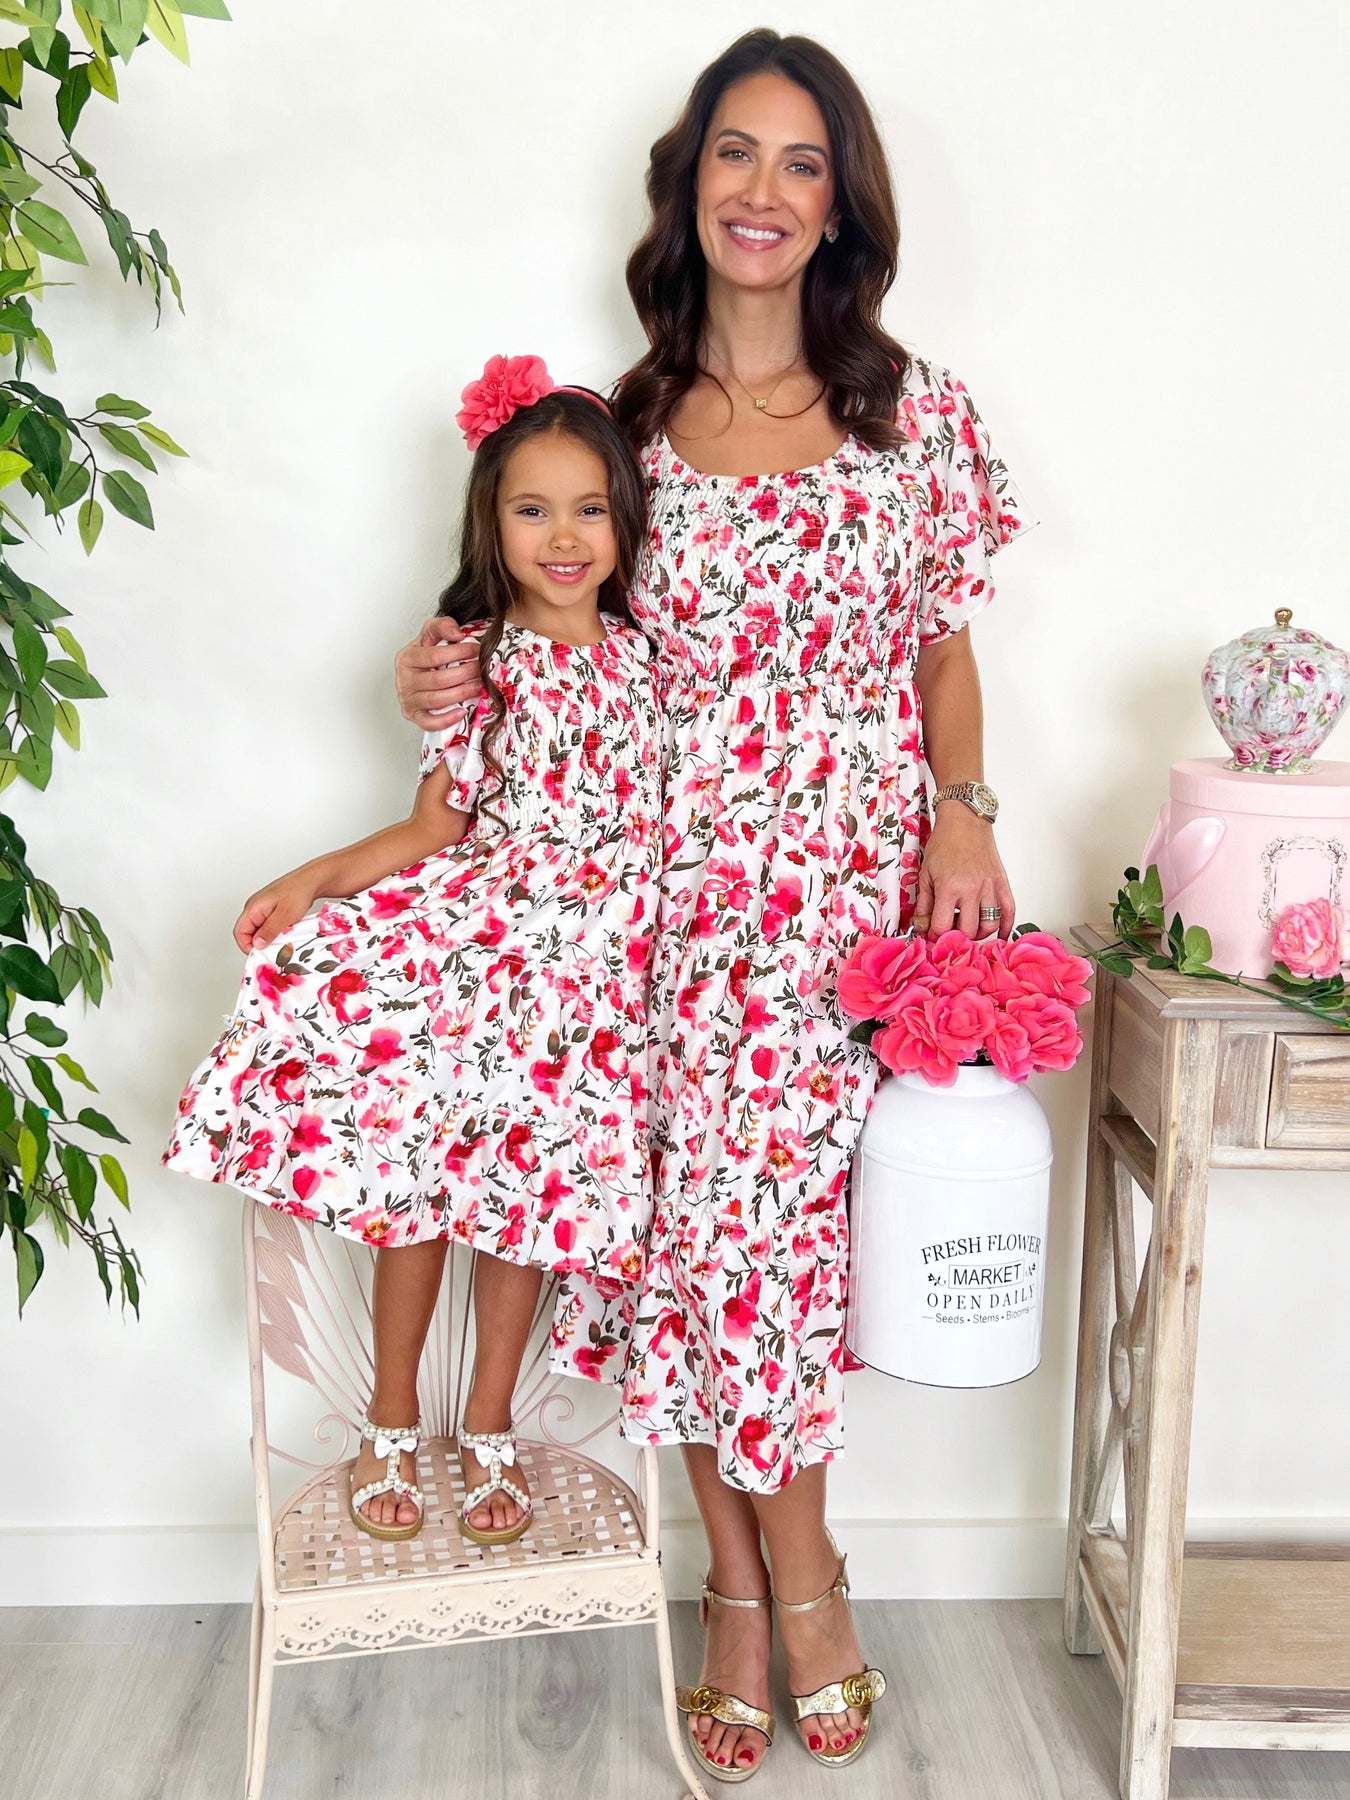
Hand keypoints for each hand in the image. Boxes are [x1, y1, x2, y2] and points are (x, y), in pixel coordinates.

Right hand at [234, 875, 318, 952]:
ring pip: (259, 930)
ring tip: (281, 941)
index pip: (239, 932)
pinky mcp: (272, 910)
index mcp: (253, 908)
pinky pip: (268, 926)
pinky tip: (285, 934)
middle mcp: (255, 908)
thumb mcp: (284, 915)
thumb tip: (257, 944)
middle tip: (273, 949)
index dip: (247, 946)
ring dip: (269, 938)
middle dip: (259, 943)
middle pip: (248, 933)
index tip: (261, 954)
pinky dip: (275, 933)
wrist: (312, 880)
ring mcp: (263, 909)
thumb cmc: (298, 892)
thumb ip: (269, 931)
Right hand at [396, 617, 483, 729]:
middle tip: (482, 669)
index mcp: (406, 658)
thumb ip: (442, 626)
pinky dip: (446, 719)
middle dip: (465, 674)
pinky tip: (461, 712)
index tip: (476, 650)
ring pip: (436, 700)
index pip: (434, 657)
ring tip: (478, 686)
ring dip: (462, 694)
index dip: (458, 653)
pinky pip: (429, 722)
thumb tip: (457, 634)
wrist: (417, 672)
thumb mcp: (431, 635)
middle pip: (438, 680)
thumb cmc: (426, 656)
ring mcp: (408, 700)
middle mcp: (404, 680)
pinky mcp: (414, 716)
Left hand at [913, 808, 1014, 940]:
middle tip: (951, 930)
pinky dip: (1006, 927)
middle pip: (968, 931)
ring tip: (969, 928)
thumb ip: (924, 903)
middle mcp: (972, 889)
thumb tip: (922, 926)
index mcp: (950, 887)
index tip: (933, 935)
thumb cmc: (944, 843)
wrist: (965, 822)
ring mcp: (990, 887)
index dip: (935, 936)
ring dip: (978, 933)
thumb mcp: (925, 874)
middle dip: (957, 937)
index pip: (943, 927)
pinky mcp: (1002, 883)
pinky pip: (1010, 912)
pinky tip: (998, 933)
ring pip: (990, 926)